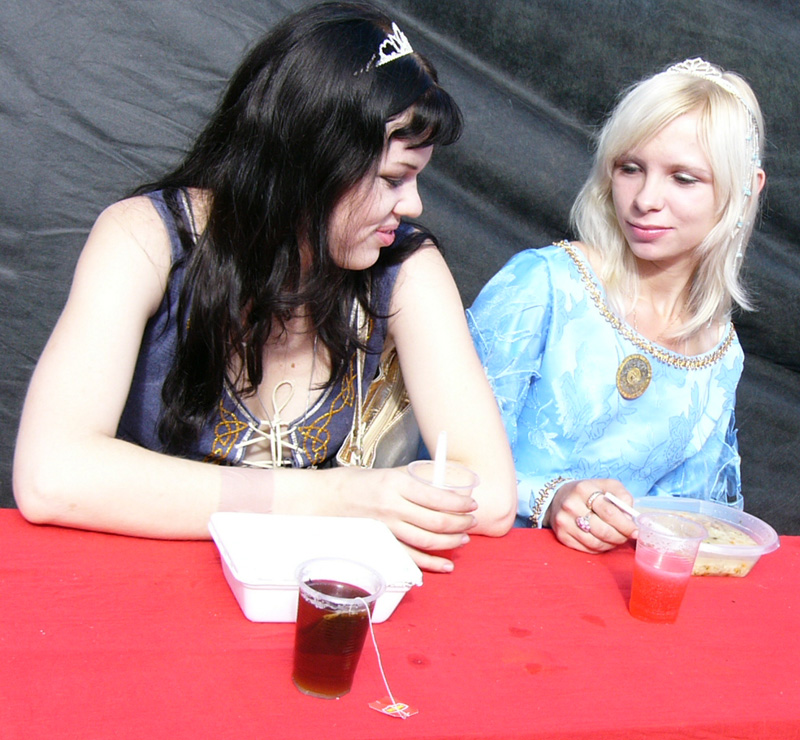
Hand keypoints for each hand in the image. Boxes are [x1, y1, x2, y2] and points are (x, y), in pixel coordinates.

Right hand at [330, 466, 478, 572]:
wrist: (326, 499)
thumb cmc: (359, 482)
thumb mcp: (389, 474)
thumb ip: (415, 481)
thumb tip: (445, 487)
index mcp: (397, 485)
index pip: (437, 497)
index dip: (459, 503)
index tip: (471, 504)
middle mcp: (393, 508)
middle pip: (436, 521)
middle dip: (460, 523)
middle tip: (471, 521)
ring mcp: (387, 529)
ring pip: (427, 541)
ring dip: (450, 542)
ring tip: (462, 538)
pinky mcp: (381, 545)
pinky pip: (410, 558)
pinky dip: (431, 564)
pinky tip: (445, 564)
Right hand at [545, 479, 636, 552]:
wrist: (559, 498)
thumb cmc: (588, 492)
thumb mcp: (606, 486)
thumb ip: (622, 496)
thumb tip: (630, 516)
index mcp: (583, 489)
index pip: (609, 512)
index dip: (626, 525)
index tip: (636, 531)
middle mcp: (571, 505)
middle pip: (603, 530)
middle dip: (620, 537)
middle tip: (627, 536)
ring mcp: (564, 522)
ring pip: (595, 542)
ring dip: (611, 544)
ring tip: (616, 538)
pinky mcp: (562, 535)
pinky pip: (587, 548)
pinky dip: (599, 548)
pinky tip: (603, 541)